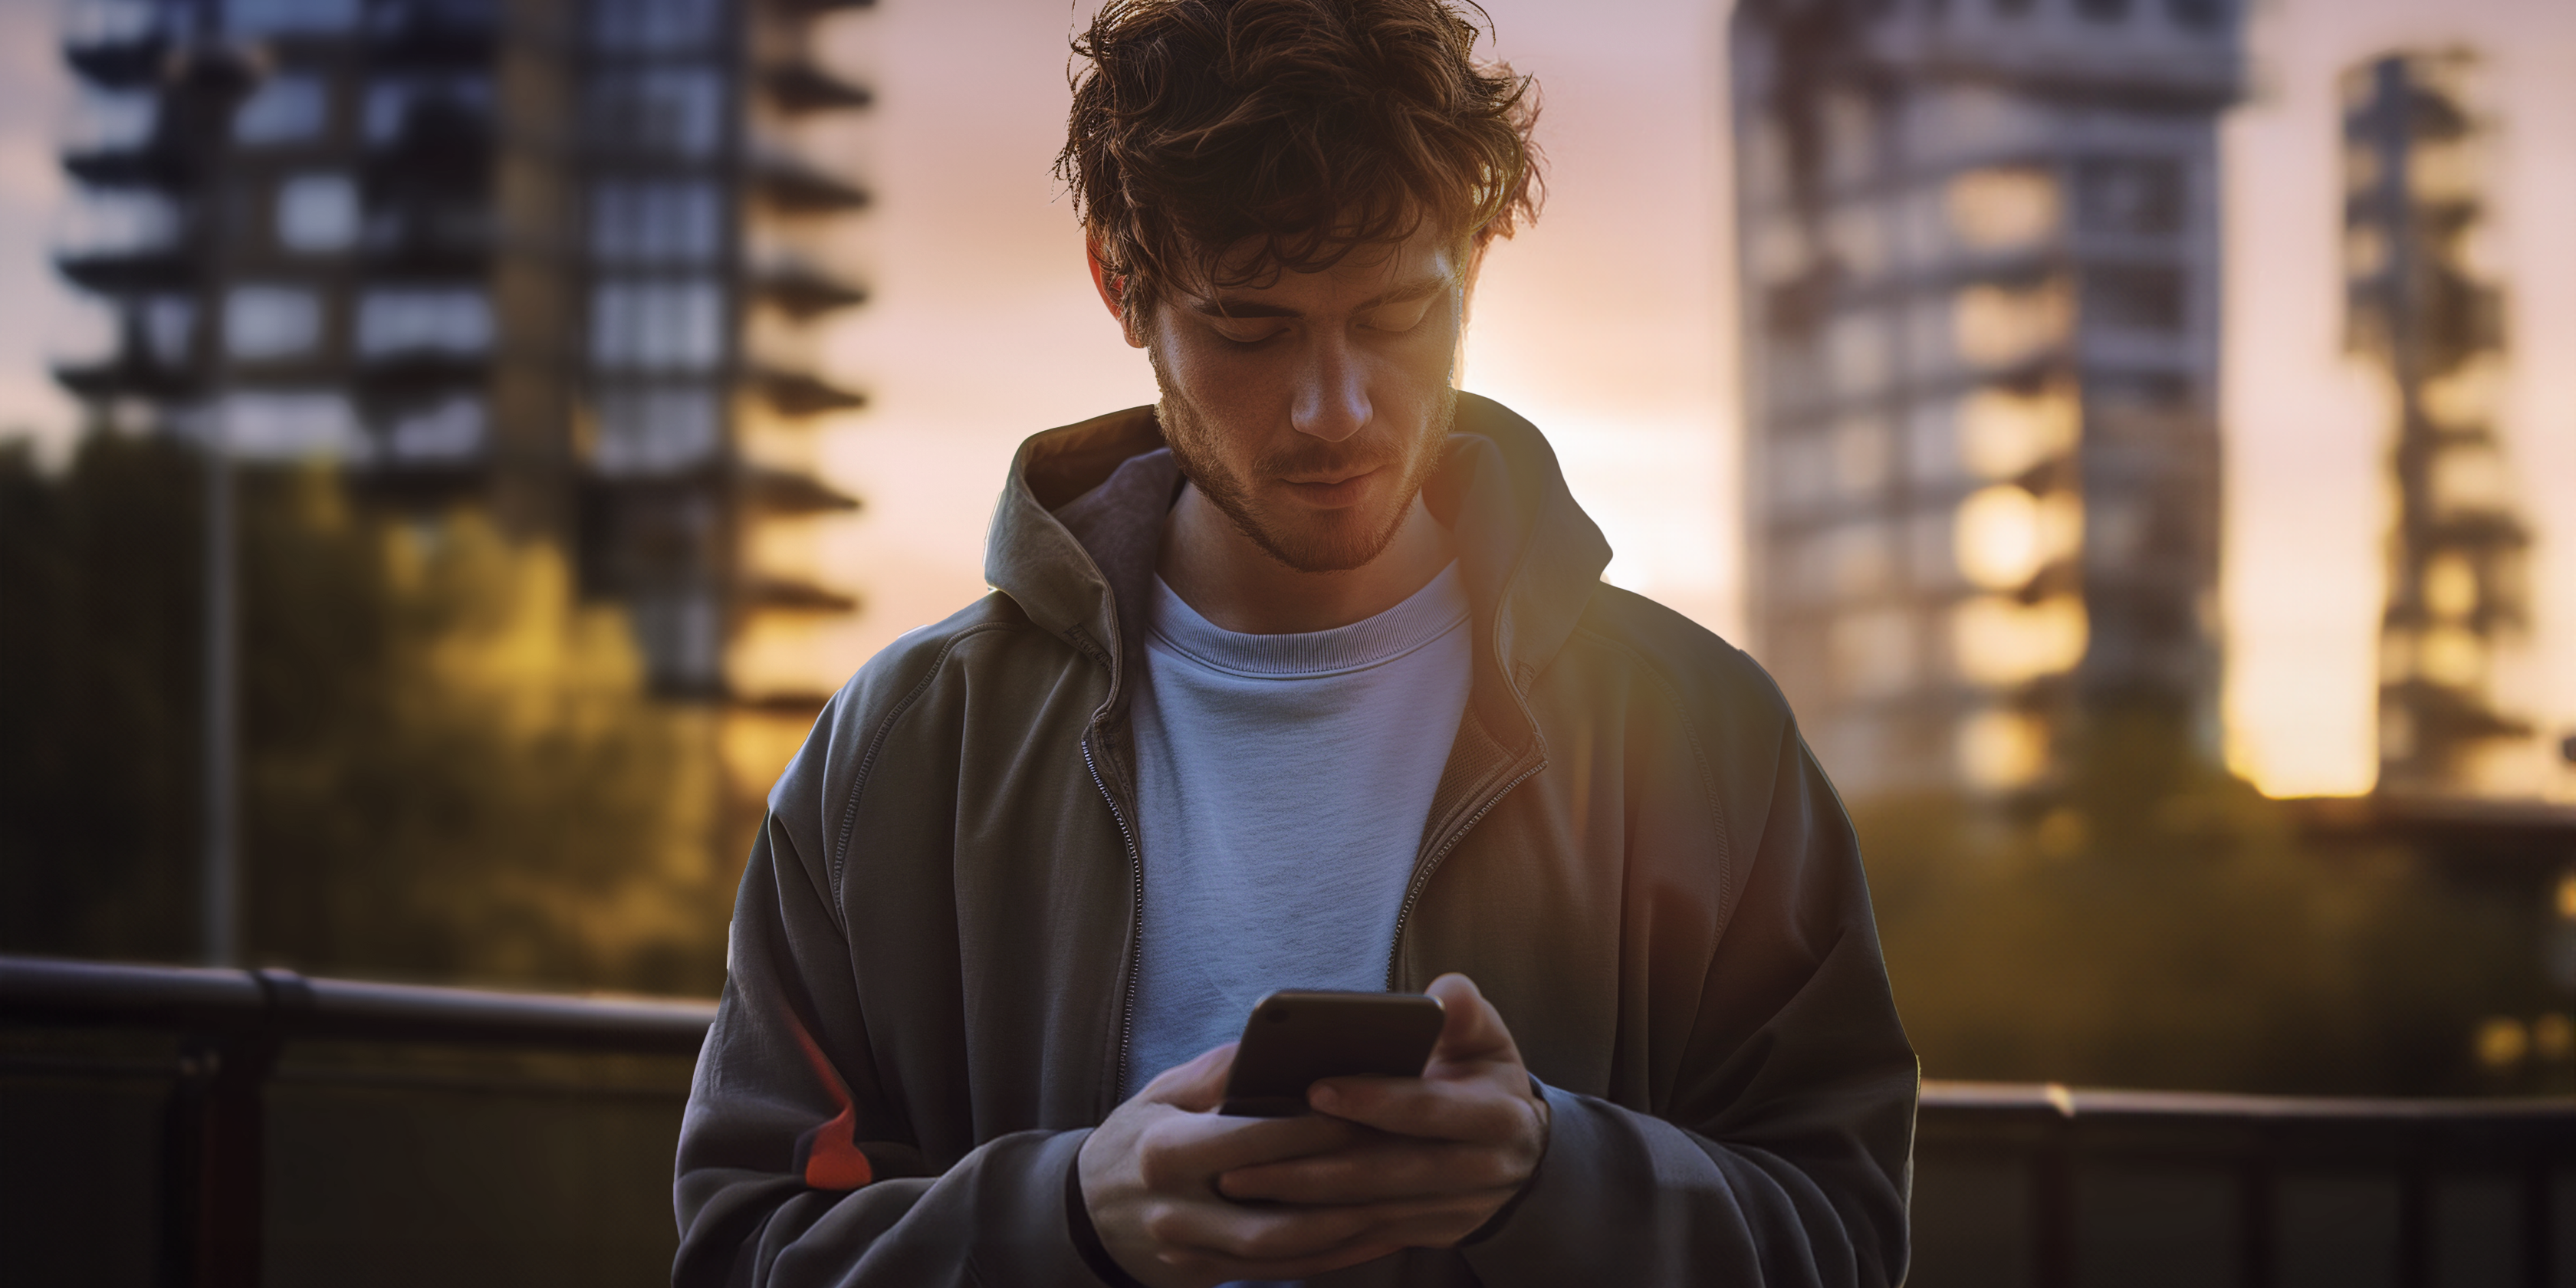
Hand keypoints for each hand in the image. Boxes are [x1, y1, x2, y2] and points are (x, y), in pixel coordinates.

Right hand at [1078, 1043, 1417, 1287]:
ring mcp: (1191, 1253)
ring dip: (1349, 1229)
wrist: (1084, 1216)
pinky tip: (1374, 1231)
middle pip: (1277, 1206)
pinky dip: (1332, 1255)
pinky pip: (1281, 1272)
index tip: (1371, 1106)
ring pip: (1286, 1250)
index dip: (1315, 1127)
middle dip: (1346, 1185)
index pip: (1252, 1140)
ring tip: (1403, 1200)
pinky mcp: (1206, 1277)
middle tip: (1406, 1157)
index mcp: (1165, 1151)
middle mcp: (1176, 1211)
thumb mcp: (1161, 1093)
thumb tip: (1284, 1039)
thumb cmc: (1136, 1136)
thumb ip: (1220, 1070)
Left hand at [1215, 973, 1549, 1245]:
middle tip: (1241, 1159)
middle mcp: (1482, 1173)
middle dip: (1311, 1168)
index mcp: (1497, 1117)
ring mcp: (1457, 1212)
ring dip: (1300, 1203)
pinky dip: (1314, 1227)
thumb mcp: (1486, 1038)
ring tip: (1237, 1184)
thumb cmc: (1482, 1075)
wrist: (1518, 1148)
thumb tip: (1443, 994)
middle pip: (1387, 1172)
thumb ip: (1465, 1011)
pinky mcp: (1432, 1235)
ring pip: (1369, 1212)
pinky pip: (1367, 1238)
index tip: (1314, 1088)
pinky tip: (1265, 1214)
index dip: (1375, 1100)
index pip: (1430, 1110)